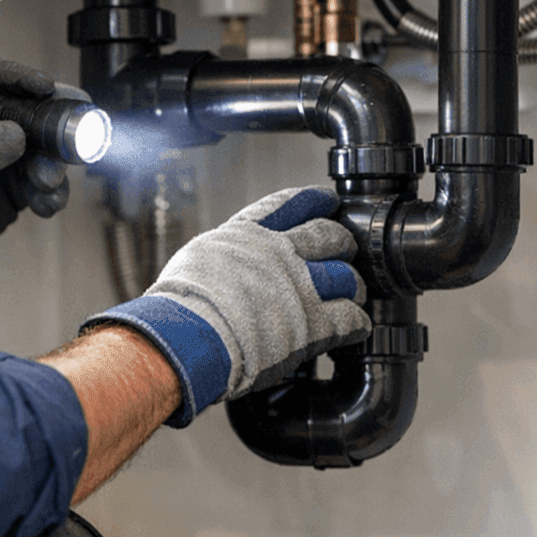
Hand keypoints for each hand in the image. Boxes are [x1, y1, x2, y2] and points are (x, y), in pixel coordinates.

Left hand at [0, 59, 77, 306]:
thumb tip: (16, 134)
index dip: (21, 78)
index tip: (46, 87)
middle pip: (31, 110)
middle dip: (54, 123)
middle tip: (77, 130)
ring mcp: (6, 152)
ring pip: (45, 148)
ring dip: (54, 165)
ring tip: (45, 182)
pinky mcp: (19, 182)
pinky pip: (46, 183)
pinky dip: (52, 194)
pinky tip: (44, 204)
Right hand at [81, 186, 371, 425]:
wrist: (186, 335)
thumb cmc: (178, 305)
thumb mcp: (196, 260)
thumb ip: (221, 258)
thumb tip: (219, 265)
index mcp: (246, 235)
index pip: (289, 205)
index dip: (314, 201)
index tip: (327, 202)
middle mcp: (278, 253)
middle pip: (329, 235)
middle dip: (342, 243)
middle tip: (347, 251)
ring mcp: (299, 287)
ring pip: (347, 276)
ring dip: (354, 286)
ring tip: (355, 294)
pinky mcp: (313, 324)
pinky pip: (350, 319)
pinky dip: (358, 322)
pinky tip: (359, 326)